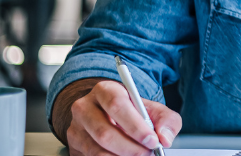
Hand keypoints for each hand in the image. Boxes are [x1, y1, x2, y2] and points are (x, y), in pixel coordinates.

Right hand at [65, 80, 180, 155]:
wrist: (112, 118)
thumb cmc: (134, 112)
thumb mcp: (154, 110)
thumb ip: (166, 120)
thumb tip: (164, 138)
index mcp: (105, 90)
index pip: (117, 105)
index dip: (135, 126)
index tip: (152, 140)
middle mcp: (84, 107)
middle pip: (105, 132)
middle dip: (131, 148)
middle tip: (148, 153)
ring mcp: (76, 128)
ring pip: (97, 150)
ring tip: (140, 155)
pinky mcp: (74, 146)